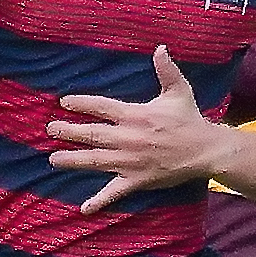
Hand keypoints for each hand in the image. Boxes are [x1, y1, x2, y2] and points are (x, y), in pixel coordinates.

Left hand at [48, 46, 227, 212]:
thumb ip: (166, 69)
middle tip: (50, 129)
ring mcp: (130, 161)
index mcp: (135, 115)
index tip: (64, 102)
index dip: (80, 104)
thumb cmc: (190, 120)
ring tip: (54, 159)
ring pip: (94, 160)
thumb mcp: (179, 91)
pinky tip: (84, 209)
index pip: (100, 107)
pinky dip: (100, 201)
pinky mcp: (137, 179)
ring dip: (73, 160)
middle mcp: (127, 138)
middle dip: (67, 131)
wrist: (205, 151)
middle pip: (90, 134)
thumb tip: (160, 47)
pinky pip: (115, 192)